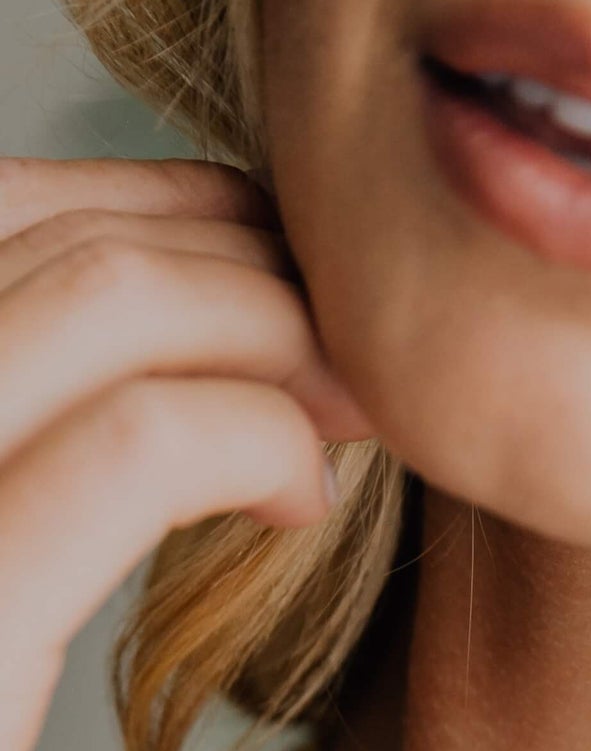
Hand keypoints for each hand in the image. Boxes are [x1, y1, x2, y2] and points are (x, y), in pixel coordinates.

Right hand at [0, 156, 375, 750]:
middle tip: (349, 326)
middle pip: (48, 238)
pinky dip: (252, 441)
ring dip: (273, 331)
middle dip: (235, 256)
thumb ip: (27, 444)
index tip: (275, 265)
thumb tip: (171, 357)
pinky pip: (133, 450)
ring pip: (100, 306)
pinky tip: (302, 500)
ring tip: (357, 401)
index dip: (153, 211)